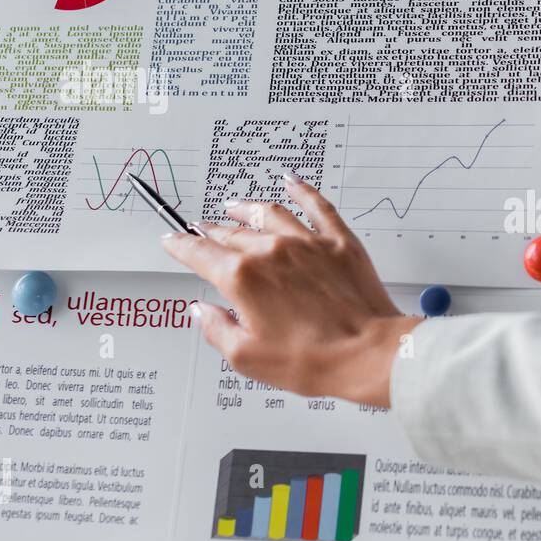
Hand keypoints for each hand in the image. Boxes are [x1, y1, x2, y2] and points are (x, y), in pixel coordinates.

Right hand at [161, 173, 420, 406]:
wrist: (368, 353)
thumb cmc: (314, 360)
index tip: (172, 242)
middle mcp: (272, 251)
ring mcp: (308, 243)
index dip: (181, 246)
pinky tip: (291, 180)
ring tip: (234, 206)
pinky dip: (301, 190)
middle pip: (232, 234)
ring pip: (269, 214)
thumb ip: (217, 329)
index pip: (200, 254)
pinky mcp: (339, 243)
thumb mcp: (248, 357)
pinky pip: (317, 206)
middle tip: (201, 230)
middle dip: (211, 231)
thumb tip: (203, 311)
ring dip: (246, 209)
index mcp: (243, 278)